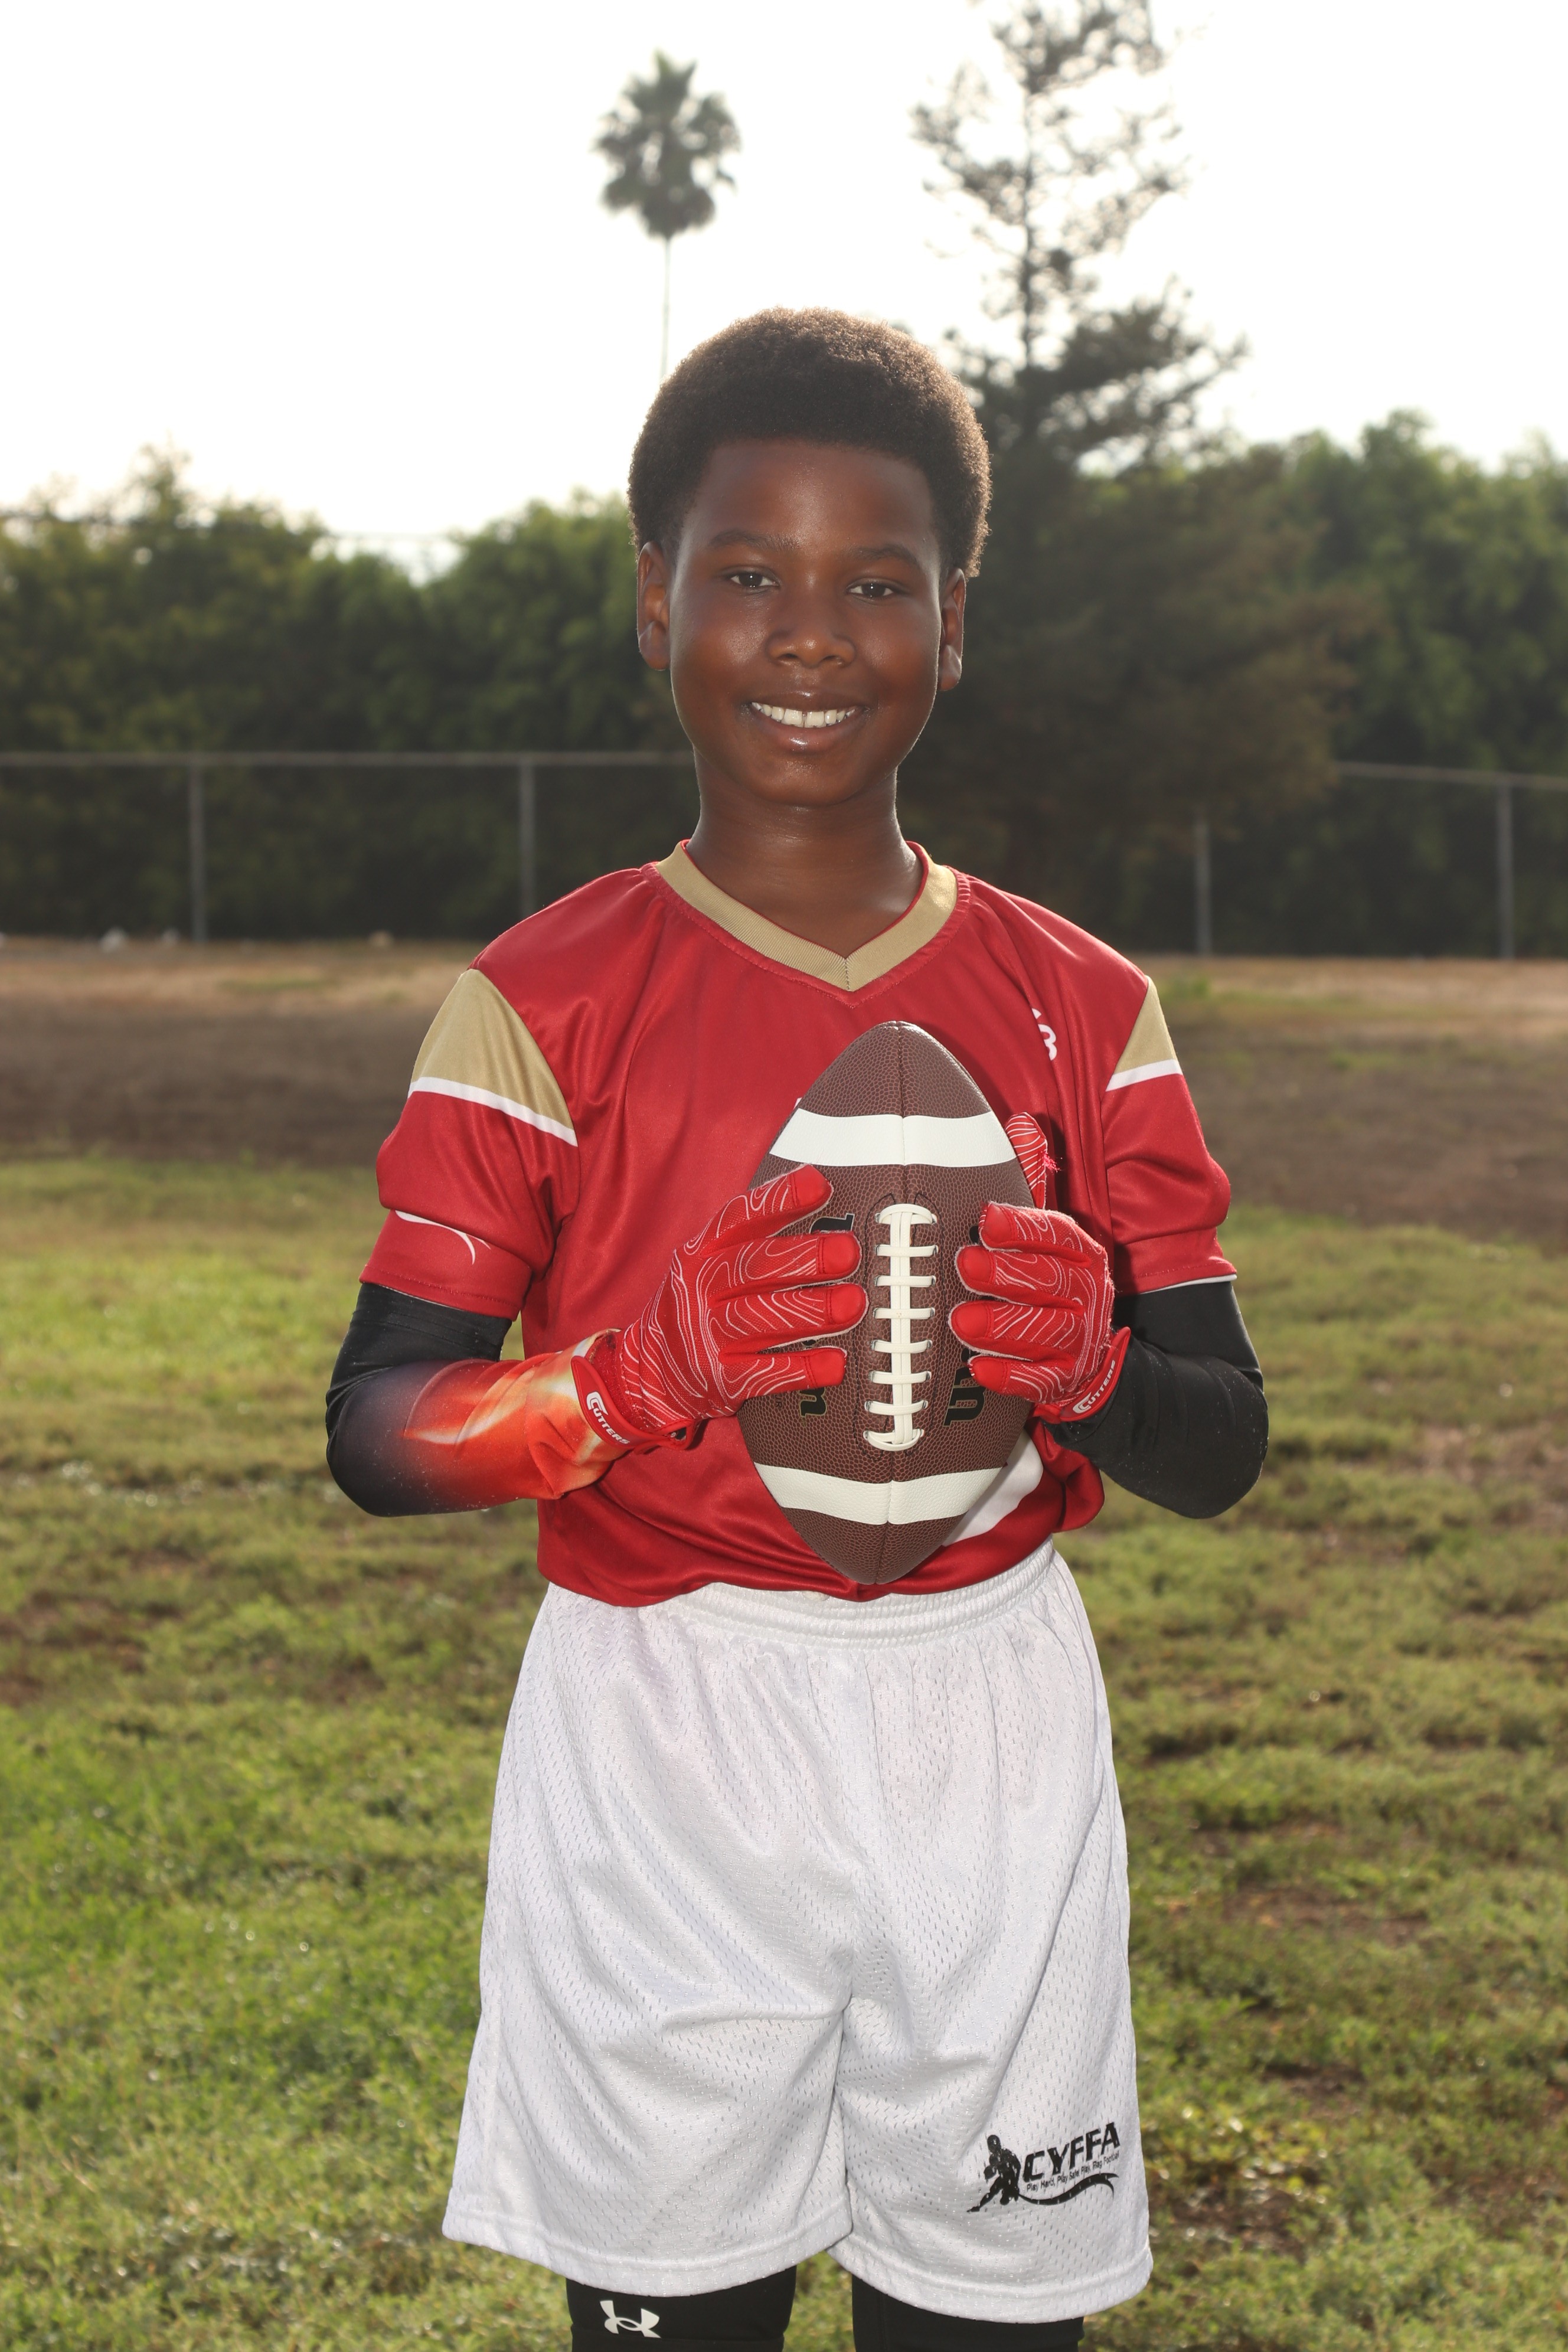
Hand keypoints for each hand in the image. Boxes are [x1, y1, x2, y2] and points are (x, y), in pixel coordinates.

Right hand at [578, 1166, 866, 1444]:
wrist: (647, 1374)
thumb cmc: (697, 1308)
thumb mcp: (709, 1265)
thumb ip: (756, 1241)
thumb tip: (825, 1213)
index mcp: (701, 1253)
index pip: (740, 1217)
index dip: (780, 1199)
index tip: (820, 1185)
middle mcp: (699, 1289)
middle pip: (752, 1267)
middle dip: (804, 1257)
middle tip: (848, 1251)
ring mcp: (706, 1336)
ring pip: (760, 1318)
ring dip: (810, 1310)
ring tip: (854, 1302)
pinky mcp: (719, 1380)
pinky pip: (765, 1374)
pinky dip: (802, 1369)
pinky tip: (835, 1363)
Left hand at [950, 1133, 1127, 1419]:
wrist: (1088, 1355)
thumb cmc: (1048, 1280)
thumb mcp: (1045, 1233)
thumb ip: (1029, 1184)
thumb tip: (1022, 1121)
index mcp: (1080, 1252)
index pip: (1056, 1233)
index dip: (1023, 1225)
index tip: (987, 1217)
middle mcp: (1086, 1294)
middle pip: (1049, 1282)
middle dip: (1006, 1274)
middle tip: (964, 1265)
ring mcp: (1078, 1339)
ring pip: (1045, 1331)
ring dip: (1003, 1327)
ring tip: (963, 1321)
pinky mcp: (1065, 1379)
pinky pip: (1040, 1381)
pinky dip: (1010, 1377)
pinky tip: (979, 1371)